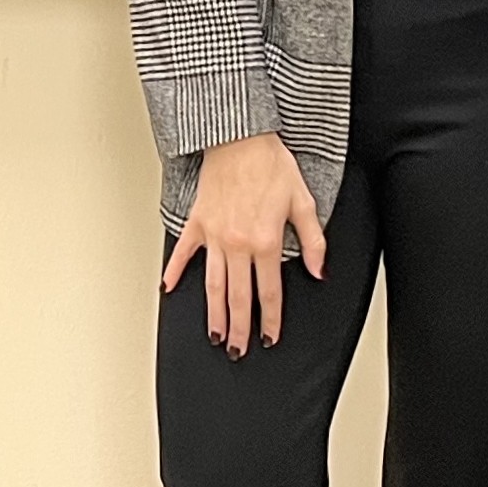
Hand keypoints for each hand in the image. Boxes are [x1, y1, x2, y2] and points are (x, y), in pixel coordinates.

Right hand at [161, 133, 322, 358]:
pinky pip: (184, 252)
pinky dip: (174, 271)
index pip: (269, 292)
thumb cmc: (270, 163)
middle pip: (238, 297)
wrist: (239, 136)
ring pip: (213, 284)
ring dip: (213, 313)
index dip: (271, 319)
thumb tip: (318, 270)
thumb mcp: (303, 201)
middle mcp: (238, 244)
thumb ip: (314, 241)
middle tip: (237, 350)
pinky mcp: (198, 222)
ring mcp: (214, 235)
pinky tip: (169, 289)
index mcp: (266, 241)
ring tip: (214, 334)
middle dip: (239, 328)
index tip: (269, 337)